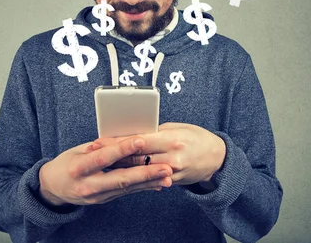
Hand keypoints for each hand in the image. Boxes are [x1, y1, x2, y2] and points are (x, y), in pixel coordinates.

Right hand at [38, 136, 173, 206]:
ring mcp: (97, 196)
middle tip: (165, 167)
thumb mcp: (77, 150)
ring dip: (149, 182)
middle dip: (146, 173)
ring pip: (127, 188)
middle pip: (121, 178)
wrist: (53, 188)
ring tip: (168, 176)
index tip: (141, 141)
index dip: (123, 149)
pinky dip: (143, 188)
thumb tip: (123, 139)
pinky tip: (158, 184)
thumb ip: (100, 146)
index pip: (104, 158)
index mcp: (79, 168)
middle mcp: (89, 185)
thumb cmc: (66, 163)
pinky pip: (126, 192)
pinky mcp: (104, 200)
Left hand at [87, 123, 225, 185]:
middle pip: (136, 158)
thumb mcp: (177, 127)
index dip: (117, 142)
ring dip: (119, 167)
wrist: (217, 158)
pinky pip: (149, 179)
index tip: (100, 141)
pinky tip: (120, 174)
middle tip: (93, 153)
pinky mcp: (172, 182)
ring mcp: (172, 173)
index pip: (139, 141)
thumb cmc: (197, 137)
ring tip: (101, 164)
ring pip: (139, 170)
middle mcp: (172, 158)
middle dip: (113, 155)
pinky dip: (134, 175)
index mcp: (172, 139)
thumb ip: (155, 131)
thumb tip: (133, 131)